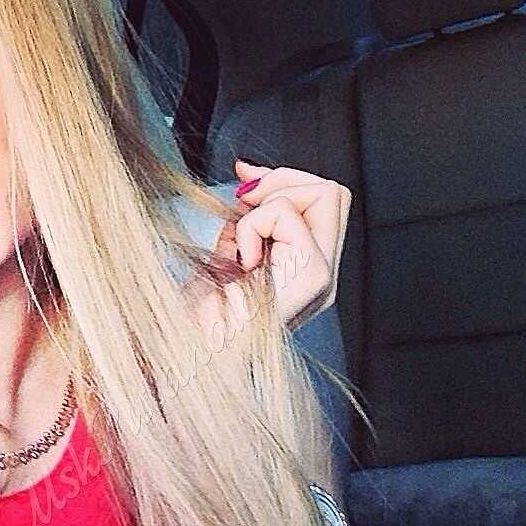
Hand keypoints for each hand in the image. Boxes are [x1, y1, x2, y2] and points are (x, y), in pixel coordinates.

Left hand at [210, 159, 352, 329]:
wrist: (192, 355)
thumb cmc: (201, 316)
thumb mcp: (228, 250)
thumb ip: (248, 214)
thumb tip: (249, 170)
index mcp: (307, 272)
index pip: (324, 201)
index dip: (285, 179)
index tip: (245, 184)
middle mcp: (325, 277)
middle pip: (333, 192)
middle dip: (284, 182)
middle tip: (244, 206)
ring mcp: (324, 279)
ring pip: (324, 193)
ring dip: (268, 206)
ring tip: (242, 247)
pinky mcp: (314, 278)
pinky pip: (287, 215)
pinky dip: (252, 226)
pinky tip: (241, 263)